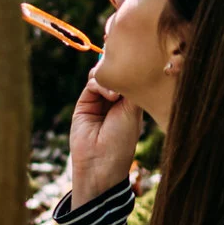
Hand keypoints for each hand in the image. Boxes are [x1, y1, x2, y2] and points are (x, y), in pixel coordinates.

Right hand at [69, 76, 143, 206]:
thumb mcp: (133, 112)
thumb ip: (130, 88)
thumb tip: (129, 66)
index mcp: (130, 104)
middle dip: (120, 71)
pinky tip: (110, 96)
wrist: (100, 162)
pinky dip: (100, 84)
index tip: (139, 62)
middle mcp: (114, 102)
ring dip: (109, 79)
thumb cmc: (122, 140)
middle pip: (116, 76)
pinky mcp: (84, 104)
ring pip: (102, 77)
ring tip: (116, 93)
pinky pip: (91, 84)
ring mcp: (98, 102)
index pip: (131, 80)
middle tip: (125, 70)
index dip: (133, 71)